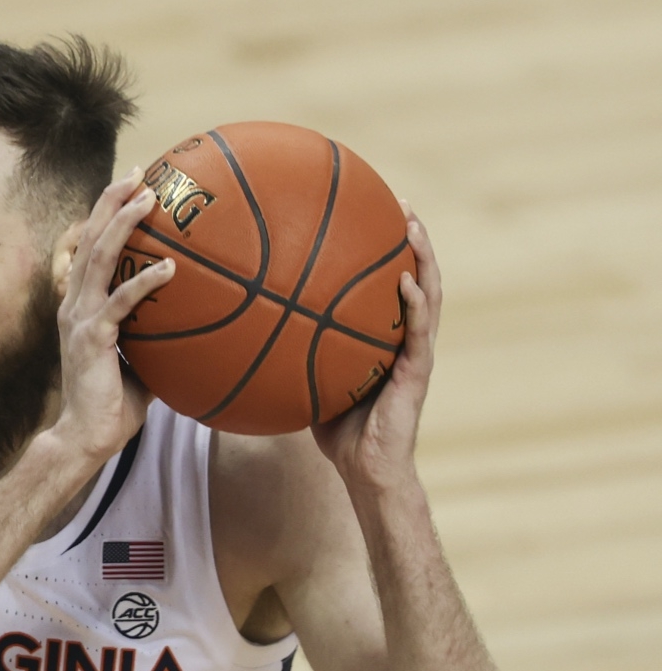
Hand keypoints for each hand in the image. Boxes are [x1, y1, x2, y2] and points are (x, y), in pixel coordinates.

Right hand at [49, 170, 173, 459]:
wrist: (85, 438)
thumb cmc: (113, 404)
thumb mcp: (140, 360)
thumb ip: (157, 336)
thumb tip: (199, 323)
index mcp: (80, 305)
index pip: (89, 248)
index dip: (106, 214)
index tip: (132, 185)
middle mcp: (74, 305)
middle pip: (88, 239)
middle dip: (111, 202)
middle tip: (139, 173)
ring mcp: (79, 320)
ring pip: (98, 259)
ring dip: (122, 224)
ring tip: (147, 198)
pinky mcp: (92, 340)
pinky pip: (119, 304)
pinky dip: (143, 282)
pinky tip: (170, 268)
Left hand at [312, 203, 438, 489]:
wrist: (366, 468)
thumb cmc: (336, 429)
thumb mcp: (306, 380)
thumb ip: (288, 351)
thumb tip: (242, 327)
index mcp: (383, 336)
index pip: (388, 283)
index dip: (384, 249)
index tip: (371, 212)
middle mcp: (404, 337)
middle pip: (414, 276)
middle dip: (411, 238)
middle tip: (398, 202)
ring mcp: (415, 353)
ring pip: (428, 294)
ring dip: (423, 257)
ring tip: (413, 225)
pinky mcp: (418, 372)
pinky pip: (419, 333)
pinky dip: (415, 304)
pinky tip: (406, 282)